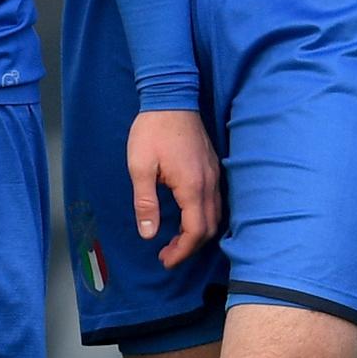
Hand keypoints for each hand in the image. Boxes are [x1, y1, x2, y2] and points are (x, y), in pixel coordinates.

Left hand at [128, 108, 221, 268]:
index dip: (182, 251)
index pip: (195, 231)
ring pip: (216, 216)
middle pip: (209, 228)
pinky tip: (187, 218)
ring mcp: (214, 175)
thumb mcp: (140, 168)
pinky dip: (204, 218)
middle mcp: (209, 184)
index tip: (165, 260)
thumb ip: (145, 203)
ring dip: (198, 233)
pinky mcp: (213, 167)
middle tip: (167, 255)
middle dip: (190, 247)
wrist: (171, 97)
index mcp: (192, 187)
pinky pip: (216, 202)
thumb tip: (148, 234)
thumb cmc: (152, 131)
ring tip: (176, 241)